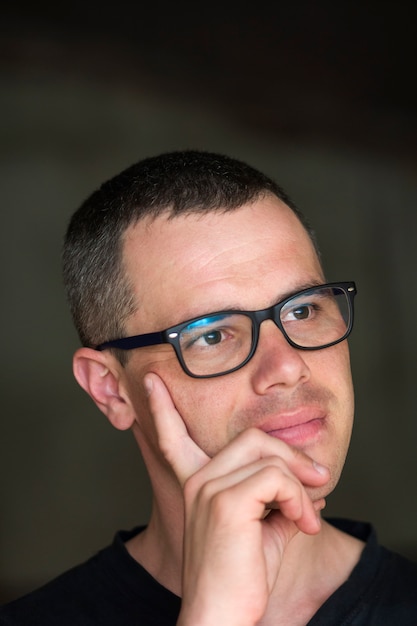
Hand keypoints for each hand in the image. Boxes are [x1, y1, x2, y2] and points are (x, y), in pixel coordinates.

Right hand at [144, 373, 328, 625]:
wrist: (222, 618)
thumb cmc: (242, 577)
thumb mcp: (263, 529)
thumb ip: (278, 498)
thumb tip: (311, 482)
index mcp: (196, 483)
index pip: (173, 437)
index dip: (161, 408)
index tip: (150, 380)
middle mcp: (198, 480)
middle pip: (253, 438)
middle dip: (291, 454)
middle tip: (320, 478)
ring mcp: (208, 487)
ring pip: (268, 455)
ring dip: (301, 482)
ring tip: (311, 513)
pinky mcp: (226, 502)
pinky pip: (276, 478)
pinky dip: (299, 499)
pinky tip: (304, 523)